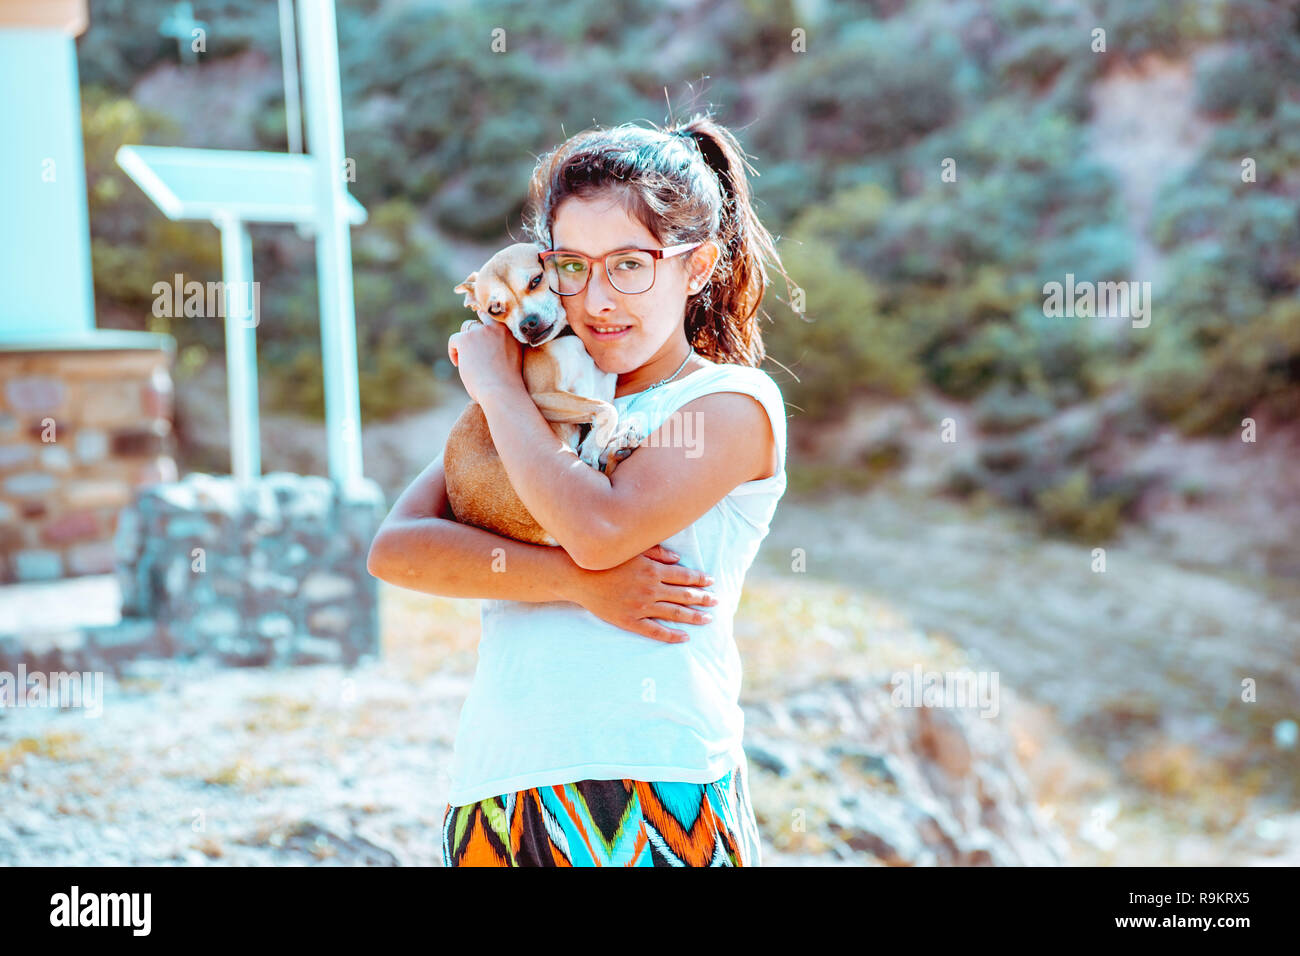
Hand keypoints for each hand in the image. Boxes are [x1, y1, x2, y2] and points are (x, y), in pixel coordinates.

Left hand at [448, 319, 523, 403]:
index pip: (496, 320)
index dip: (487, 328)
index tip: (483, 339)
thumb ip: (503, 348)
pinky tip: (459, 365)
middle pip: (480, 322)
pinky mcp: (466, 339)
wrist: (502, 391)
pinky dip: (454, 352)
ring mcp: (481, 331)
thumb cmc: (508, 383)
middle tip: (472, 350)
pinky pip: (454, 340)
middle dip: (475, 334)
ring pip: (466, 328)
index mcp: (511, 332)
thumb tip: (488, 348)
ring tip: (465, 359)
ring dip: (465, 342)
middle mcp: (497, 327)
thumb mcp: (511, 359)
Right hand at [565, 544, 717, 642]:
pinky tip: (685, 637)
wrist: (580, 577)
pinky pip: (656, 631)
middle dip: (703, 598)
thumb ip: (657, 552)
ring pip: (675, 614)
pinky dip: (672, 635)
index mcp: (653, 570)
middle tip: (717, 602)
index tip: (712, 582)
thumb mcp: (633, 551)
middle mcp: (650, 589)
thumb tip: (678, 559)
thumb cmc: (607, 561)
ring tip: (708, 619)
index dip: (700, 579)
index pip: (684, 576)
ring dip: (694, 617)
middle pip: (684, 595)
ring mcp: (641, 607)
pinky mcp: (630, 621)